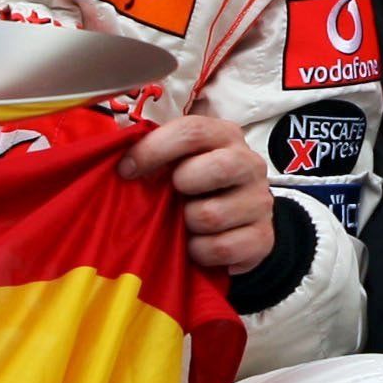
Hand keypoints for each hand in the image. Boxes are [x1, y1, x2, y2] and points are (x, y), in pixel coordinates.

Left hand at [119, 112, 278, 274]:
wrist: (237, 226)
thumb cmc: (195, 187)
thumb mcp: (177, 162)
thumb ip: (155, 153)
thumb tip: (119, 160)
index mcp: (224, 135)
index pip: (192, 131)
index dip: (154, 149)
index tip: (126, 170)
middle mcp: (249, 163)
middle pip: (215, 169)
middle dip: (181, 187)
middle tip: (172, 199)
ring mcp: (261, 201)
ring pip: (211, 215)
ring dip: (186, 226)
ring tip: (184, 225)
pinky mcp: (263, 238)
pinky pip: (220, 248)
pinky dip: (199, 252)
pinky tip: (197, 246)